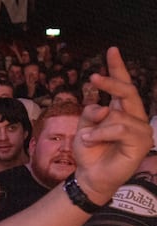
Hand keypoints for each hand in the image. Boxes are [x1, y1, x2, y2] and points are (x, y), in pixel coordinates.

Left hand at [73, 47, 152, 203]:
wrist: (90, 175)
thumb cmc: (89, 152)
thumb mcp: (83, 127)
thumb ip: (90, 113)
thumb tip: (104, 106)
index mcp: (120, 110)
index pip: (123, 85)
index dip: (118, 67)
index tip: (111, 49)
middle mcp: (134, 117)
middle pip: (128, 91)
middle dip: (112, 82)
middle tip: (94, 77)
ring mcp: (141, 129)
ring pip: (119, 114)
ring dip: (97, 125)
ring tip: (86, 137)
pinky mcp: (142, 143)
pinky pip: (121, 128)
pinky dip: (102, 133)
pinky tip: (90, 140)